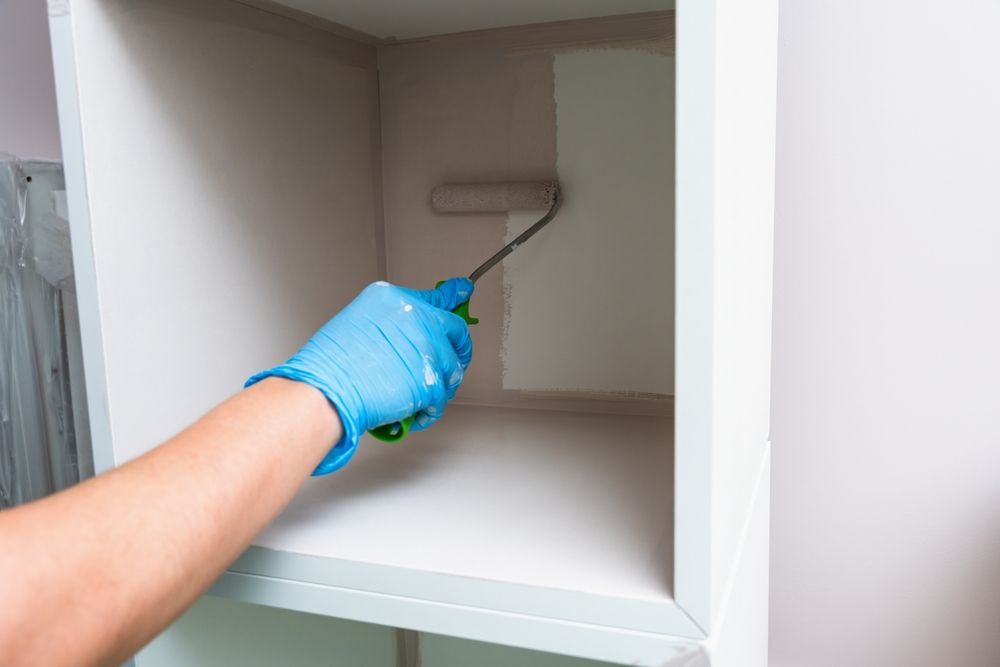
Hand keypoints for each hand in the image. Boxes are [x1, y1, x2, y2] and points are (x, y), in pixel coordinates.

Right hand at [246, 278, 473, 473]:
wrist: (326, 391)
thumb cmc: (330, 364)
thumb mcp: (358, 322)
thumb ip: (391, 323)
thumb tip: (406, 336)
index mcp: (396, 300)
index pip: (436, 296)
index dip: (453, 295)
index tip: (463, 290)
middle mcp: (417, 318)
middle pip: (455, 329)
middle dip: (457, 347)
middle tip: (450, 360)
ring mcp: (427, 349)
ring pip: (453, 367)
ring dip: (441, 383)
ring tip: (421, 394)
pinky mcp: (431, 381)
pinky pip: (441, 398)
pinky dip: (430, 409)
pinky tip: (416, 411)